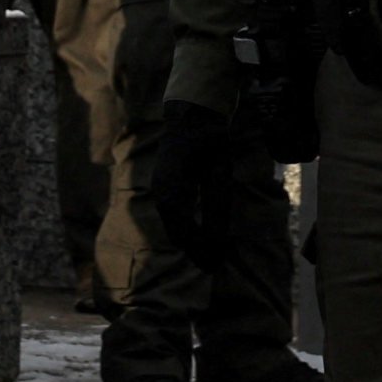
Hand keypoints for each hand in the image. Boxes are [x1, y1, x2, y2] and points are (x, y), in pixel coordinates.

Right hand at [150, 100, 244, 270]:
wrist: (191, 114)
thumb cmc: (208, 137)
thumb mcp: (219, 169)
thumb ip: (217, 204)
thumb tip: (219, 240)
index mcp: (171, 186)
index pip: (184, 229)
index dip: (200, 248)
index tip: (217, 262)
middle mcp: (161, 191)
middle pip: (176, 232)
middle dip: (195, 251)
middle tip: (215, 267)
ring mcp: (161, 190)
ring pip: (174, 227)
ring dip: (191, 244)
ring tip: (211, 259)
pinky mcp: (166, 189)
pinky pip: (174, 219)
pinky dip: (187, 232)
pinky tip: (203, 239)